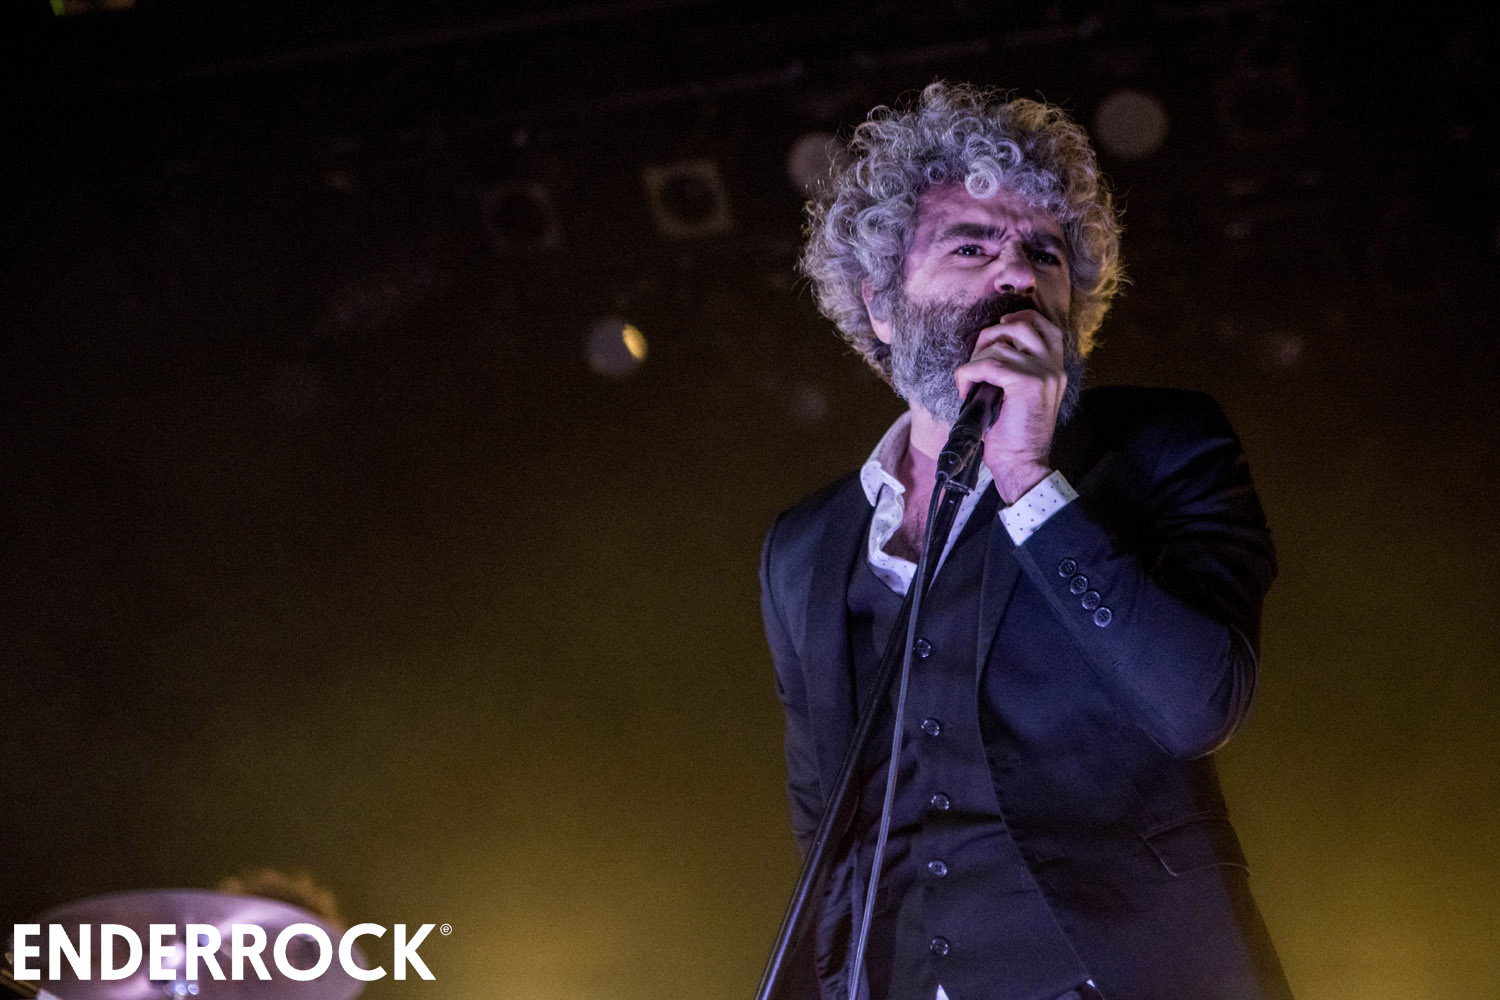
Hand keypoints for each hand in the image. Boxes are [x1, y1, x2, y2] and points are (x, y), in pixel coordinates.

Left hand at [953, 308, 1066, 502]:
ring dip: (975, 360)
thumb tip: (989, 347)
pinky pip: (987, 365)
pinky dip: (969, 373)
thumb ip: (1017, 370)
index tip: (1000, 326)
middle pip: (1022, 326)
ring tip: (970, 381)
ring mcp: (1043, 373)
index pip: (1046, 326)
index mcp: (1056, 370)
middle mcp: (1054, 368)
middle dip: (992, 333)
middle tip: (976, 356)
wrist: (1022, 464)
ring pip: (999, 345)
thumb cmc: (1014, 436)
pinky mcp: (1026, 382)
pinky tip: (966, 389)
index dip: (1021, 319)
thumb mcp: (1021, 397)